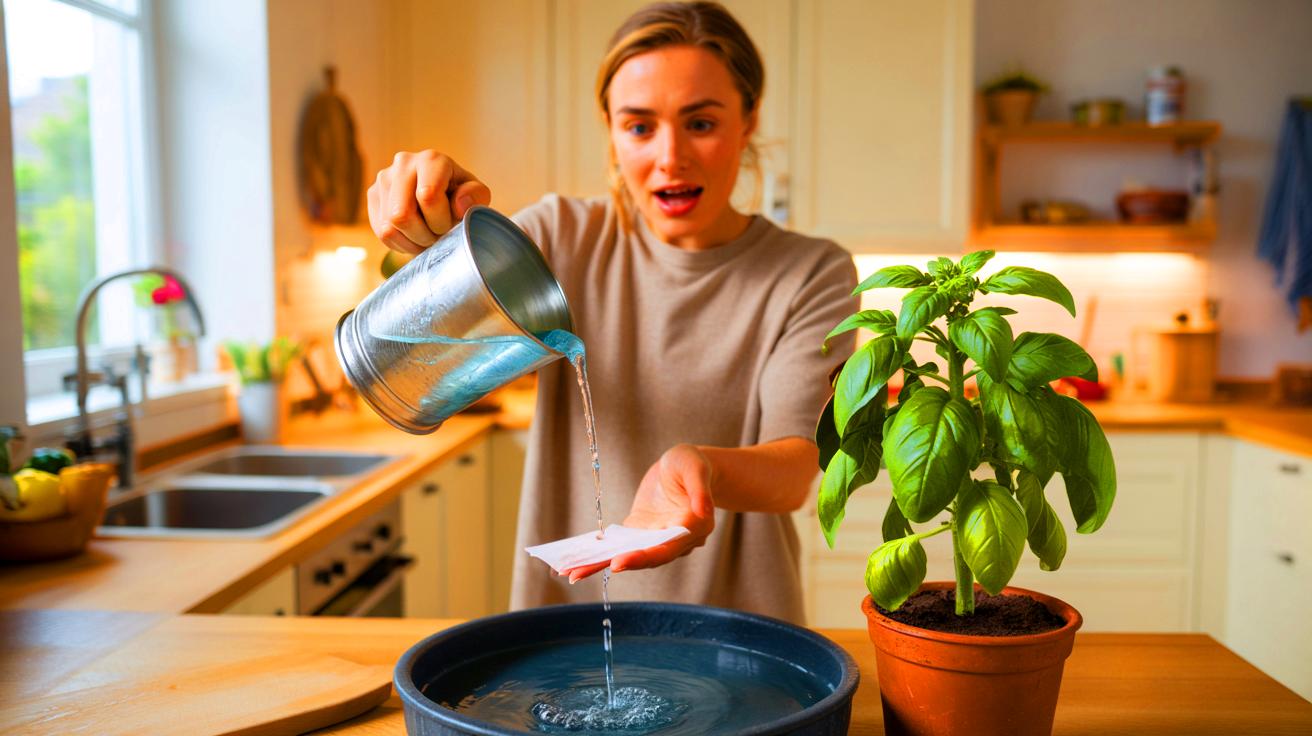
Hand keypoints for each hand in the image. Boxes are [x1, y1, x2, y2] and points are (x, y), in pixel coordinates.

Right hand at [366, 150, 491, 253]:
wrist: (441, 196)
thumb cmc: (460, 196)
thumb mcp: (476, 195)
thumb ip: (475, 197)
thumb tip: (460, 205)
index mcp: (432, 159)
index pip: (427, 197)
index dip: (440, 221)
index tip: (450, 225)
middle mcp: (403, 163)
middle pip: (401, 214)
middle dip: (424, 235)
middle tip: (438, 235)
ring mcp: (384, 178)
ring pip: (389, 226)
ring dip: (413, 241)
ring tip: (427, 236)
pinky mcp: (372, 195)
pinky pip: (381, 232)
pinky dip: (400, 243)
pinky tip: (414, 236)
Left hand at [565, 444, 715, 582]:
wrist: (684, 468)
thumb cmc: (692, 463)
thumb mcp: (696, 467)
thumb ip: (700, 489)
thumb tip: (703, 511)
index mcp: (693, 528)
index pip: (666, 547)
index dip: (642, 557)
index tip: (618, 562)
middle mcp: (675, 541)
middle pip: (644, 558)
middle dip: (612, 565)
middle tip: (579, 572)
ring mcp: (656, 538)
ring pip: (629, 555)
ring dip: (599, 564)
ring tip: (570, 572)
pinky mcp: (641, 533)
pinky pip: (621, 545)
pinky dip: (601, 554)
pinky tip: (577, 561)